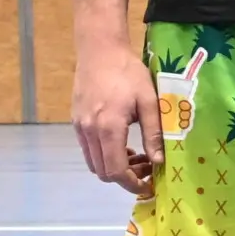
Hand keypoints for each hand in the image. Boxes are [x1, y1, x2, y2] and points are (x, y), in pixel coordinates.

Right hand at [72, 36, 159, 195]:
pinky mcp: (76, 121)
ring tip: (136, 156)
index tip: (147, 185)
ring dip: (113, 167)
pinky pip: (88, 149)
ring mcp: (79, 127)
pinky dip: (104, 155)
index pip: (116, 170)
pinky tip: (121, 144)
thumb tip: (159, 162)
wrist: (99, 50)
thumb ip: (153, 133)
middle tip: (146, 169)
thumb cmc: (128, 72)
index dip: (131, 184)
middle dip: (125, 178)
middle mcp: (89, 131)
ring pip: (93, 163)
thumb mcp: (149, 101)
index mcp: (109, 128)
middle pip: (103, 172)